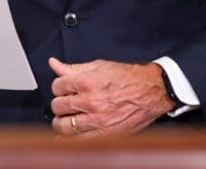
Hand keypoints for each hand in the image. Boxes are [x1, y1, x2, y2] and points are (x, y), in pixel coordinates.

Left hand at [49, 57, 173, 136]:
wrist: (151, 92)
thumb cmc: (128, 78)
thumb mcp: (100, 66)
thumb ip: (74, 68)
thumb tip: (54, 64)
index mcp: (88, 82)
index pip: (57, 86)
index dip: (59, 87)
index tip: (64, 89)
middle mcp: (91, 101)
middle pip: (58, 106)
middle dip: (59, 104)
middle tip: (66, 103)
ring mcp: (97, 120)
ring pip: (63, 126)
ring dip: (61, 122)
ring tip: (66, 118)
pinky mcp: (104, 134)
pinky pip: (77, 141)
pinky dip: (69, 139)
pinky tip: (70, 134)